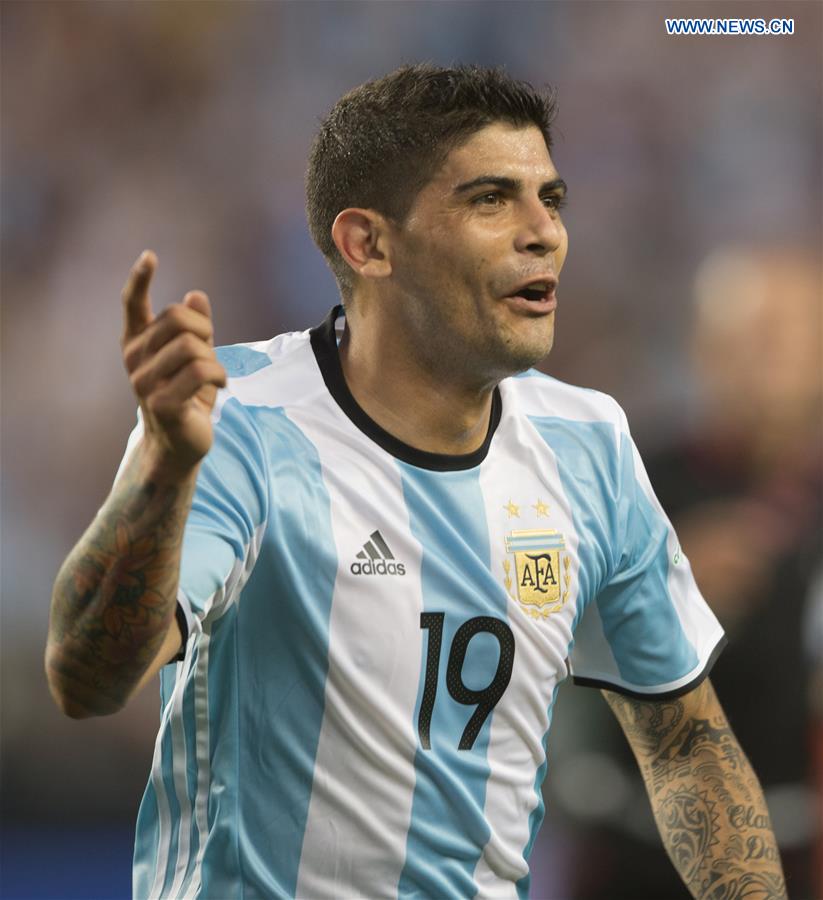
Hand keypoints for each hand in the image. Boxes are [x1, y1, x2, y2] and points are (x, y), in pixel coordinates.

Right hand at [120, 250, 226, 479]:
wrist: (180, 444)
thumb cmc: (188, 396)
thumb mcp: (195, 357)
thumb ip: (195, 328)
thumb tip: (196, 294)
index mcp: (138, 343)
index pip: (132, 304)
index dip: (140, 278)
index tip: (151, 256)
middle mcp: (134, 359)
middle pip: (177, 318)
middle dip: (204, 330)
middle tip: (210, 353)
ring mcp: (144, 382)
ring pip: (191, 345)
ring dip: (213, 358)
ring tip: (214, 376)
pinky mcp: (161, 402)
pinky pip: (200, 370)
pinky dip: (219, 375)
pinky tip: (220, 386)